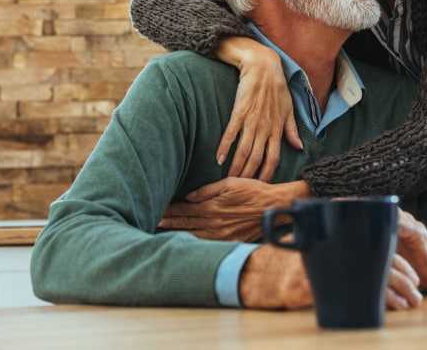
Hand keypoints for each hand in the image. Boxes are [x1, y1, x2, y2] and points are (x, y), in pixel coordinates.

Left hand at [160, 179, 308, 241]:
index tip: (157, 209)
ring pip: (192, 236)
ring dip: (177, 233)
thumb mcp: (230, 183)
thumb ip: (208, 190)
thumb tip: (189, 197)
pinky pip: (206, 243)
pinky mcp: (229, 241)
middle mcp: (214, 222)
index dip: (170, 210)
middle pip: (185, 223)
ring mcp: (221, 234)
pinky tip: (184, 241)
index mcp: (212, 206)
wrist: (274, 207)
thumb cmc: (254, 191)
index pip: (184, 209)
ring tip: (162, 232)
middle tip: (153, 222)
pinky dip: (192, 242)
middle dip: (168, 222)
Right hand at [215, 38, 303, 180]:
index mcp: (278, 128)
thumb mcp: (289, 109)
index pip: (274, 158)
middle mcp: (265, 128)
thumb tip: (299, 147)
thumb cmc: (277, 87)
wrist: (263, 66)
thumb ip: (292, 130)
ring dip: (237, 167)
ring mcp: (252, 120)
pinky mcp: (240, 111)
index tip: (261, 186)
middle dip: (249, 176)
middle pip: (257, 158)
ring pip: (244, 150)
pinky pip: (231, 133)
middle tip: (241, 189)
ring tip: (229, 180)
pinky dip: (224, 147)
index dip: (268, 173)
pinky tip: (218, 159)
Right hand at [238, 245, 421, 310]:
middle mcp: (328, 253)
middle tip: (417, 297)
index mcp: (332, 238)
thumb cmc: (283, 262)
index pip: (376, 248)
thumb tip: (363, 235)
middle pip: (378, 267)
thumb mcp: (307, 242)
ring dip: (394, 297)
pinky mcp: (308, 292)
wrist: (252, 276)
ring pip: (368, 284)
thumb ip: (330, 238)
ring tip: (408, 306)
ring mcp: (318, 273)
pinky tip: (386, 312)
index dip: (399, 264)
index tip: (415, 278)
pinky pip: (348, 300)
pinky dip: (373, 306)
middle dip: (403, 283)